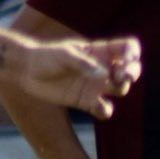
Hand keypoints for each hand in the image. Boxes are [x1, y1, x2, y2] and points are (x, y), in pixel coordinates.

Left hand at [16, 36, 141, 118]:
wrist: (27, 71)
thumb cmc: (45, 57)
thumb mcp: (64, 55)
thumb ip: (83, 63)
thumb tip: (104, 75)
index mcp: (99, 51)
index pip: (126, 48)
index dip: (133, 52)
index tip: (128, 58)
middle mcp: (101, 68)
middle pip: (129, 69)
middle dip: (133, 72)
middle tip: (125, 76)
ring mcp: (95, 85)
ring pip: (120, 89)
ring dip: (122, 88)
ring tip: (110, 85)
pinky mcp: (86, 101)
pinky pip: (104, 109)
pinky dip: (105, 110)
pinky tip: (99, 107)